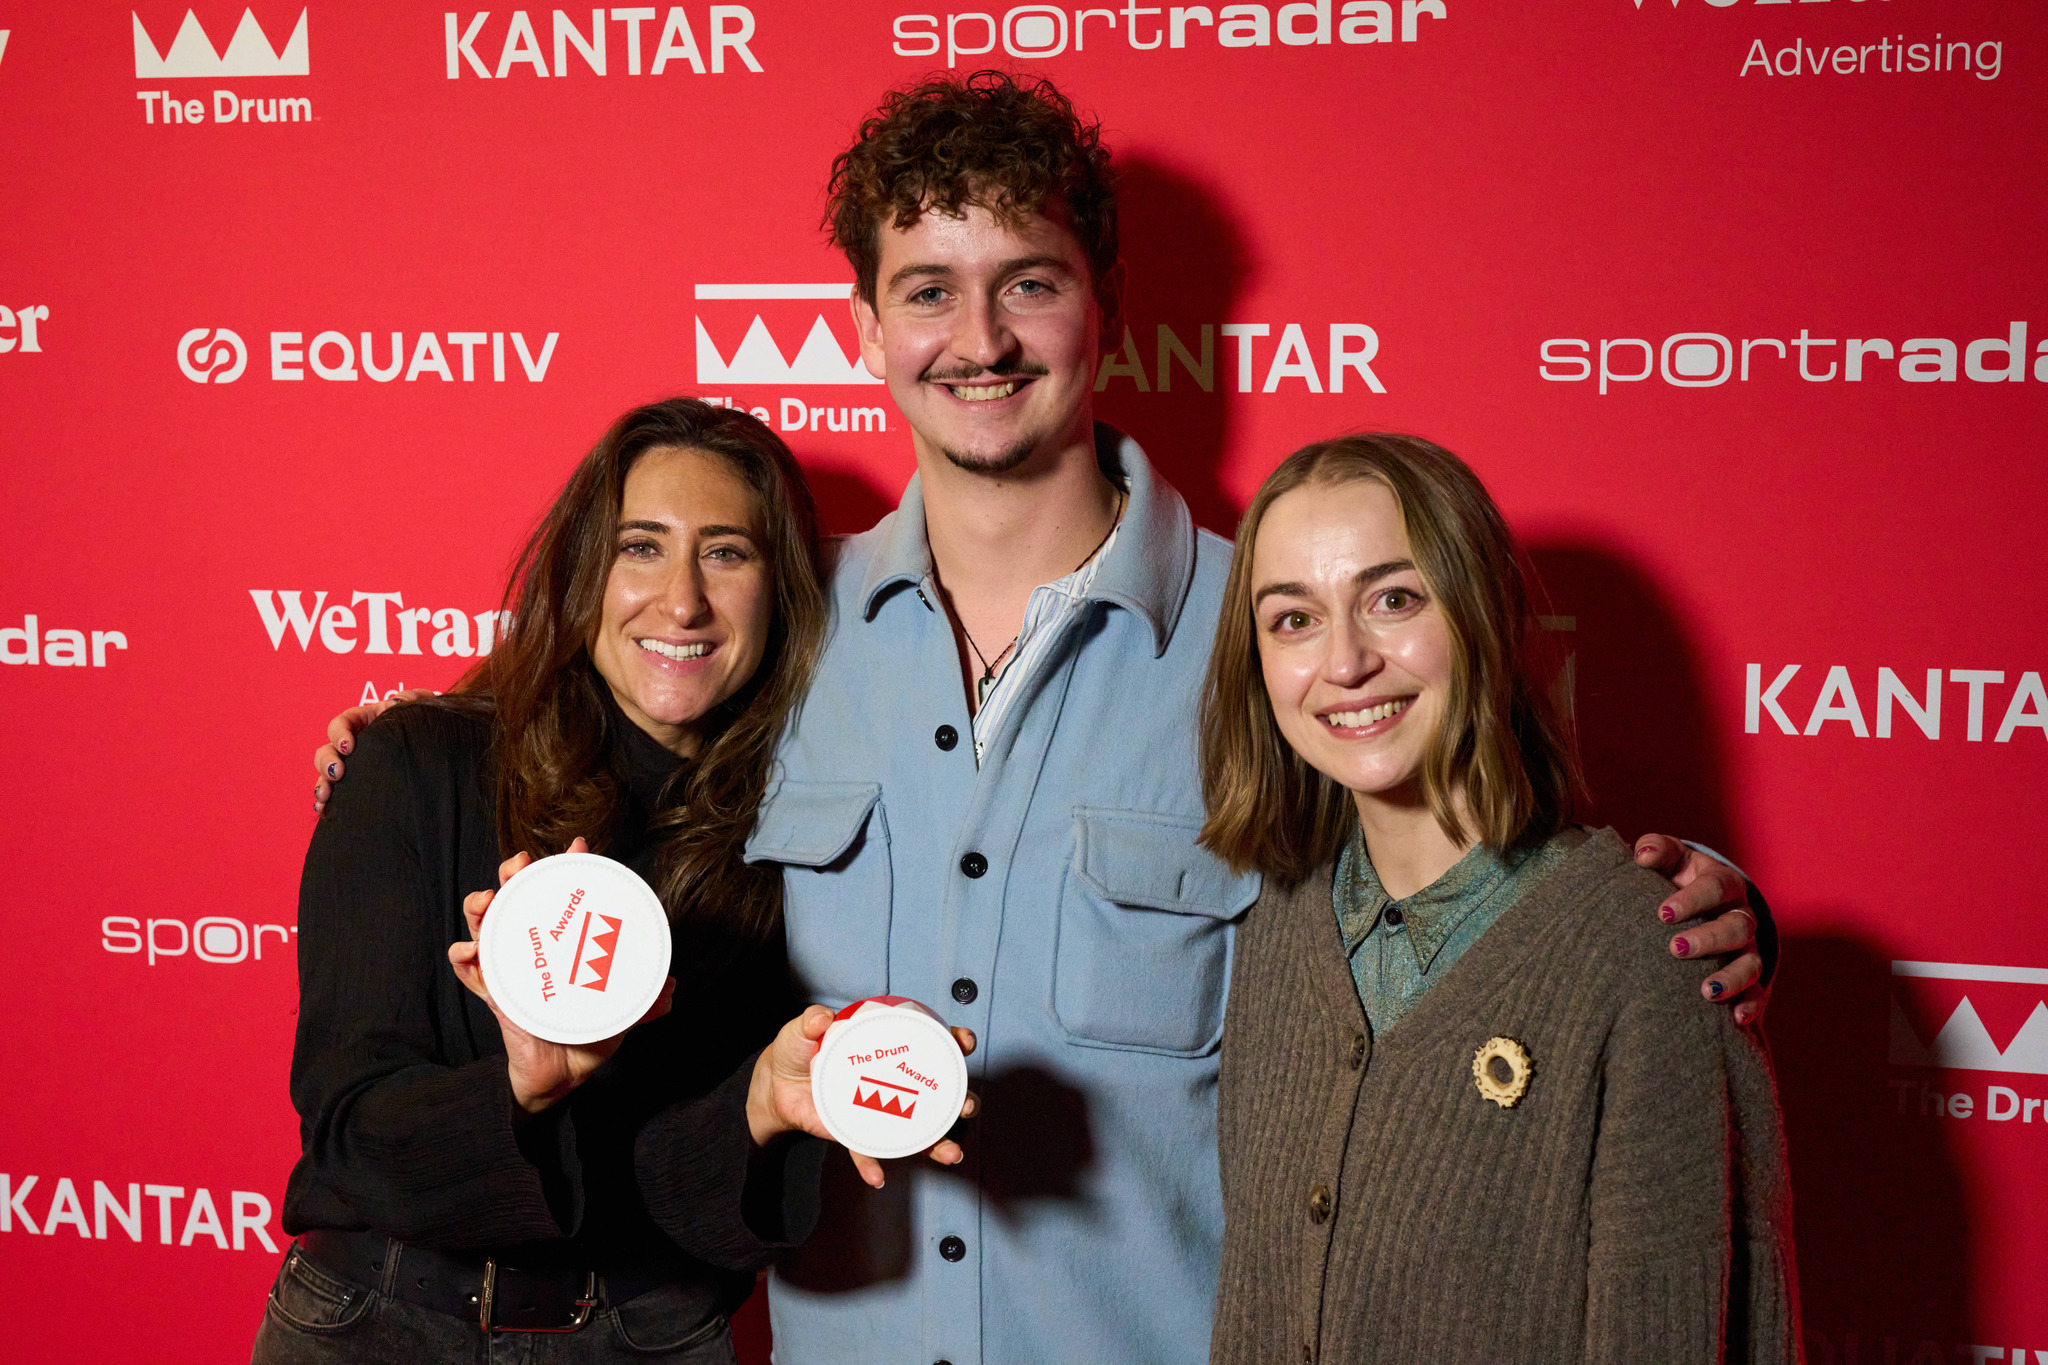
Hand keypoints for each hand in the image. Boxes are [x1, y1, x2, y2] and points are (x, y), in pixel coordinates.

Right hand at [313, 689, 437, 813]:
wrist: (437, 746)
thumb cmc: (425, 721)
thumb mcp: (422, 705)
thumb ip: (412, 698)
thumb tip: (395, 702)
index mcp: (363, 721)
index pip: (342, 724)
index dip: (339, 734)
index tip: (349, 746)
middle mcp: (353, 745)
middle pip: (327, 751)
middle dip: (327, 762)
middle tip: (339, 774)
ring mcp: (353, 767)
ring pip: (326, 775)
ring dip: (322, 784)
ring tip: (326, 797)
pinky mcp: (356, 786)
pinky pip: (336, 796)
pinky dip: (328, 803)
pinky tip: (326, 810)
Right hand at [447, 837, 675, 1115]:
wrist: (562, 1078)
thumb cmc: (588, 1038)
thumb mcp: (622, 1014)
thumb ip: (646, 1001)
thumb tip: (672, 987)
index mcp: (564, 946)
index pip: (564, 896)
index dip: (568, 867)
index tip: (578, 845)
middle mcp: (534, 950)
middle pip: (517, 898)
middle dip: (513, 873)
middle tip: (518, 864)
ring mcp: (510, 969)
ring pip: (485, 924)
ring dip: (480, 906)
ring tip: (487, 899)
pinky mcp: (493, 994)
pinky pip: (470, 971)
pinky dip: (464, 956)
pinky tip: (470, 950)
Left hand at [745, 1005, 978, 1189]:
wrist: (775, 1084)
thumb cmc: (798, 1049)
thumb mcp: (803, 1028)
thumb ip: (812, 1020)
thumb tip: (822, 1018)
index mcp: (885, 1049)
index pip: (928, 1043)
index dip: (951, 1042)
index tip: (963, 1043)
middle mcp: (890, 1081)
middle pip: (936, 1091)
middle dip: (960, 1100)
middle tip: (966, 1105)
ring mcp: (877, 1109)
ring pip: (916, 1129)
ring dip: (937, 1141)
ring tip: (951, 1152)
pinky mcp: (854, 1131)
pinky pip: (866, 1151)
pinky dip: (872, 1165)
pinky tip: (877, 1177)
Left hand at [1633, 834, 1769, 1024]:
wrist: (1697, 903)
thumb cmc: (1677, 877)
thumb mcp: (1670, 858)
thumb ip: (1656, 850)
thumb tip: (1642, 856)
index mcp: (1724, 883)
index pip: (1715, 888)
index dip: (1692, 899)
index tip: (1662, 913)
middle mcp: (1742, 915)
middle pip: (1738, 927)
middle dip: (1708, 939)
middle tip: (1674, 948)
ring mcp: (1749, 948)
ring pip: (1751, 964)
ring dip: (1730, 978)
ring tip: (1705, 992)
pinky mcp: (1750, 978)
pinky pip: (1759, 994)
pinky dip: (1750, 1006)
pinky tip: (1734, 1019)